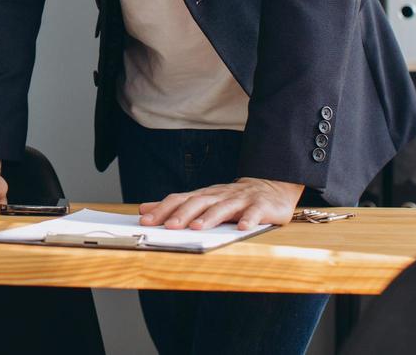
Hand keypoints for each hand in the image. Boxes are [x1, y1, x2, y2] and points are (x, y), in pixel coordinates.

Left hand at [138, 177, 304, 231]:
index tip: (146, 221)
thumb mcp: (203, 200)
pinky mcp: (260, 206)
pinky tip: (242, 227)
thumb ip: (175, 206)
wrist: (270, 187)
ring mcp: (240, 200)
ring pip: (223, 207)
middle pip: (198, 203)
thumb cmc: (231, 198)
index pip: (179, 200)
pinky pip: (254, 213)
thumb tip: (145, 209)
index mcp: (204, 195)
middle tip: (168, 226)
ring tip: (198, 228)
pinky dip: (248, 219)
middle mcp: (219, 195)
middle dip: (182, 214)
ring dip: (210, 217)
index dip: (162, 209)